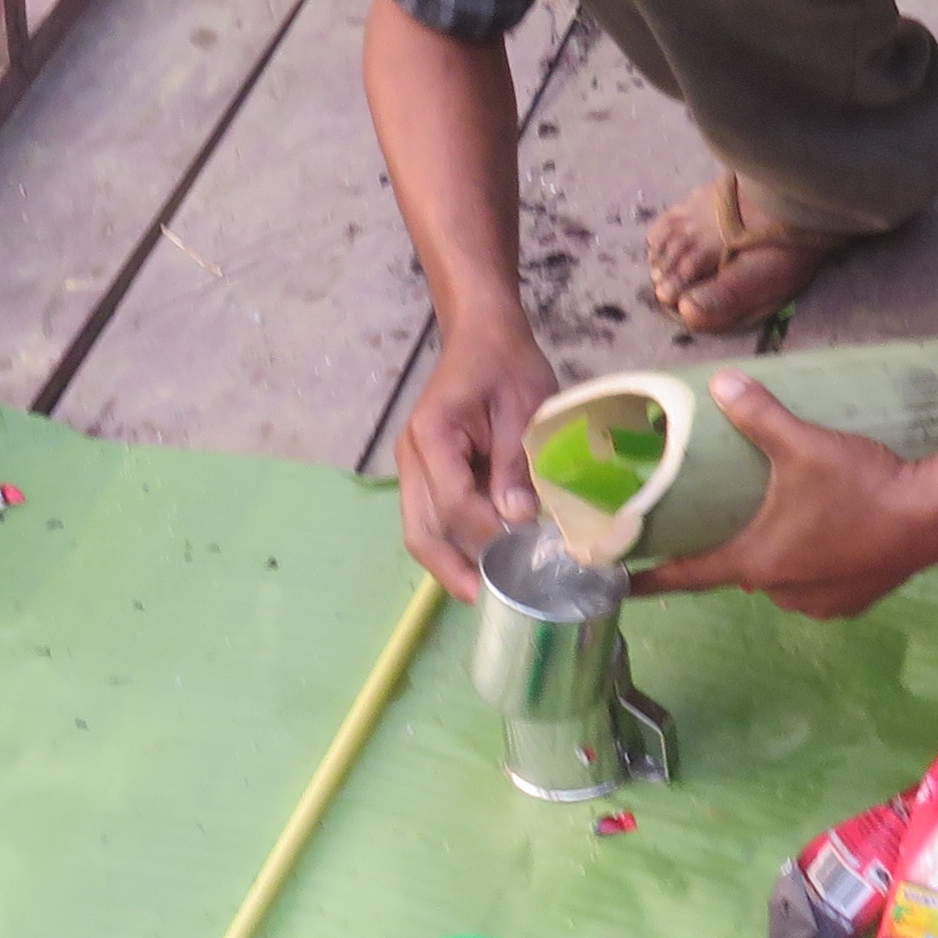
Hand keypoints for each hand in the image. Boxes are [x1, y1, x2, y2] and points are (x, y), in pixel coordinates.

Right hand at [396, 315, 559, 597]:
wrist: (483, 335)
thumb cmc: (506, 363)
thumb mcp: (524, 404)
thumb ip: (516, 462)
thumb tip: (518, 519)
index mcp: (432, 434)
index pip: (453, 501)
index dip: (487, 534)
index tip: (526, 554)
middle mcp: (412, 456)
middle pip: (420, 528)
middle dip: (452, 569)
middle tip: (489, 602)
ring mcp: (414, 468)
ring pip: (422, 530)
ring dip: (452, 563)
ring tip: (488, 593)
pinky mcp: (427, 474)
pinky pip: (434, 518)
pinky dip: (456, 544)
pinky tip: (485, 564)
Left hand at [635, 374, 937, 621]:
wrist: (936, 515)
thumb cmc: (862, 484)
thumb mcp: (804, 443)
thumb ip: (758, 414)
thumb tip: (721, 383)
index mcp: (757, 560)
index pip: (689, 574)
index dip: (652, 577)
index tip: (622, 584)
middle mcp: (782, 590)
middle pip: (738, 570)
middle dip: (731, 547)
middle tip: (728, 518)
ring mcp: (820, 602)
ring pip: (780, 579)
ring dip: (777, 556)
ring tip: (786, 520)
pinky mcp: (852, 602)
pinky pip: (816, 586)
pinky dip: (812, 566)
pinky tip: (825, 537)